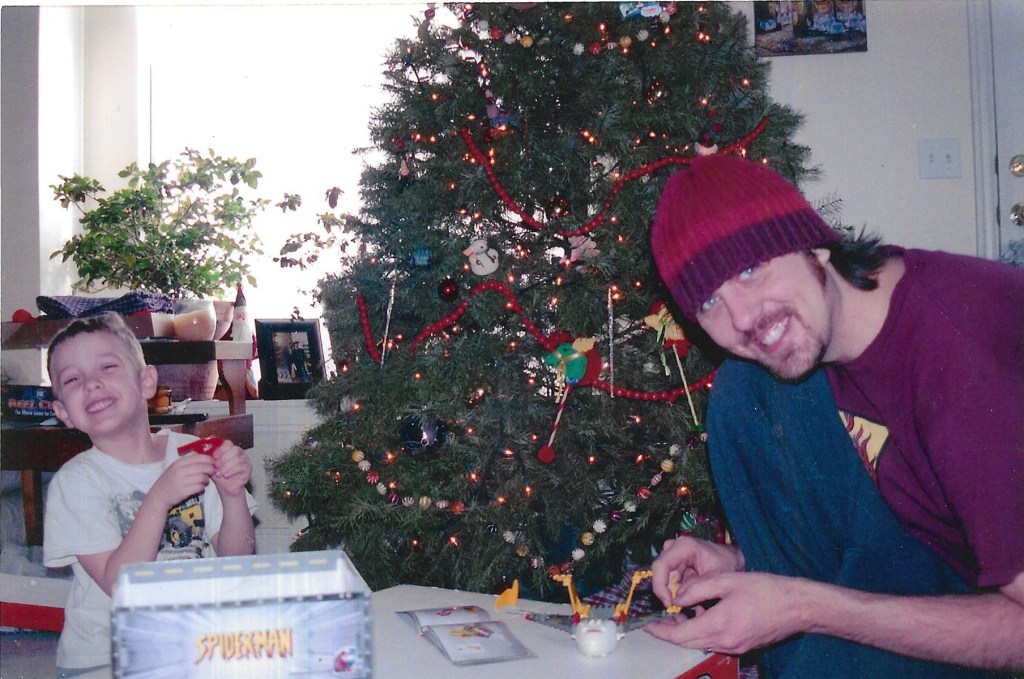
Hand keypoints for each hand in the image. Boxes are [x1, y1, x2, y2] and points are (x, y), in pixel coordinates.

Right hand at [149, 454, 214, 508]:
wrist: (158, 496)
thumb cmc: (170, 481)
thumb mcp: (176, 468)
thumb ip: (189, 462)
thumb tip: (207, 457)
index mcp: (178, 463)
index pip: (198, 457)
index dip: (209, 459)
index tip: (214, 462)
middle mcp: (179, 471)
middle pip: (202, 467)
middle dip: (211, 469)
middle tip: (212, 472)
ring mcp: (181, 481)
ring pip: (202, 477)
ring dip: (207, 479)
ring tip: (205, 481)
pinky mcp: (183, 492)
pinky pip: (199, 487)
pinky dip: (203, 487)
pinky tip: (201, 487)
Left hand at [210, 440, 251, 497]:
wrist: (226, 488)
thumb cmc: (220, 475)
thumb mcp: (212, 465)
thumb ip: (210, 457)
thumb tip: (204, 449)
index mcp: (231, 449)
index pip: (228, 443)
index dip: (221, 449)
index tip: (214, 457)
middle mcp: (240, 452)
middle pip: (234, 449)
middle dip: (223, 458)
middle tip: (216, 466)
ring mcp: (245, 460)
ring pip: (237, 458)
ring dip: (226, 467)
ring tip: (220, 473)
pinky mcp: (248, 468)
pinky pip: (241, 466)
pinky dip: (231, 471)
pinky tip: (226, 476)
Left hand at [646, 571, 809, 654]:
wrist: (798, 606)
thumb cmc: (766, 589)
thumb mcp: (728, 580)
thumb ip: (698, 589)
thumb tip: (676, 597)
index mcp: (719, 625)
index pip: (679, 634)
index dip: (659, 629)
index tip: (646, 623)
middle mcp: (725, 642)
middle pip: (687, 643)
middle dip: (668, 632)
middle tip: (656, 618)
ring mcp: (735, 648)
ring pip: (699, 644)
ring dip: (684, 633)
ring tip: (674, 615)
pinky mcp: (742, 647)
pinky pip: (713, 642)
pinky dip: (700, 633)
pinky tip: (698, 617)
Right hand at [650, 536, 743, 608]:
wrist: (732, 560)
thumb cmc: (726, 564)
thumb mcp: (716, 578)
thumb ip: (696, 588)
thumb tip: (676, 602)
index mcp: (684, 547)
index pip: (661, 565)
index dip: (660, 586)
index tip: (669, 603)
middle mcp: (674, 548)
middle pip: (660, 574)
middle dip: (669, 593)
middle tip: (681, 608)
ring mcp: (672, 556)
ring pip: (665, 581)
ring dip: (675, 594)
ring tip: (694, 601)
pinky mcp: (674, 565)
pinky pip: (670, 583)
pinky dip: (679, 593)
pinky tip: (692, 597)